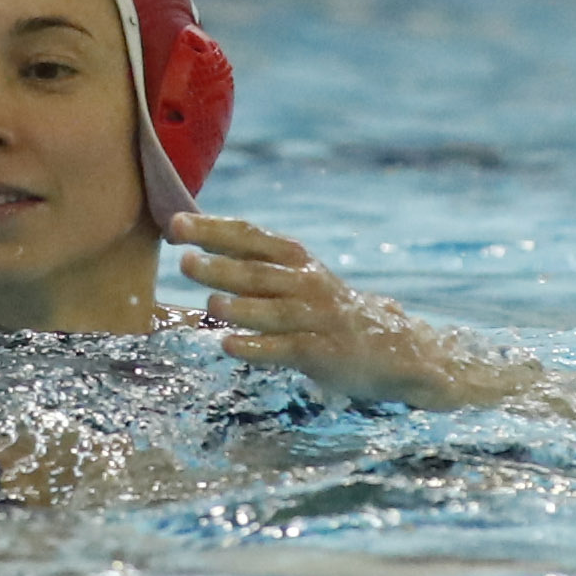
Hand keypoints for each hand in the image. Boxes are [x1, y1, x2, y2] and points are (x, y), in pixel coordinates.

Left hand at [170, 213, 547, 409]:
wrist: (398, 348)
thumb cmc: (328, 310)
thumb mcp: (298, 279)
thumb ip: (255, 265)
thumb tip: (197, 247)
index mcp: (296, 261)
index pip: (251, 237)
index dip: (213, 229)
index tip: (176, 222)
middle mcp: (306, 284)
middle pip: (258, 271)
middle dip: (220, 264)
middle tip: (184, 261)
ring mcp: (316, 319)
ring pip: (273, 310)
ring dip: (240, 306)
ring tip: (209, 303)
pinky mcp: (323, 354)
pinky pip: (286, 349)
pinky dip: (257, 347)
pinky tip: (229, 346)